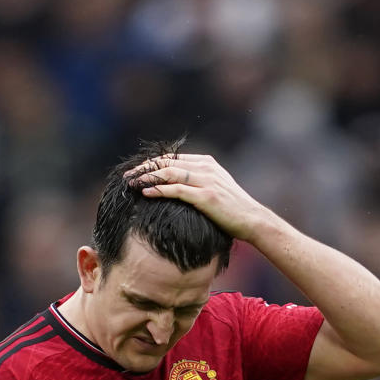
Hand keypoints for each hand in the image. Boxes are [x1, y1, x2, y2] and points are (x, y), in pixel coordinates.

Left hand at [124, 154, 270, 241]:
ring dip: (147, 177)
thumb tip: (175, 185)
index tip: (135, 172)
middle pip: (166, 163)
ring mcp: (206, 180)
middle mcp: (205, 167)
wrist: (252, 220)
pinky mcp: (206, 196)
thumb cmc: (232, 209)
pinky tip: (145, 193)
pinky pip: (176, 190)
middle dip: (144, 169)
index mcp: (206, 163)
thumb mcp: (215, 188)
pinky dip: (159, 190)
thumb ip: (197, 182)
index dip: (151, 164)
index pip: (171, 158)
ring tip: (131, 184)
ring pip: (169, 173)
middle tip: (127, 176)